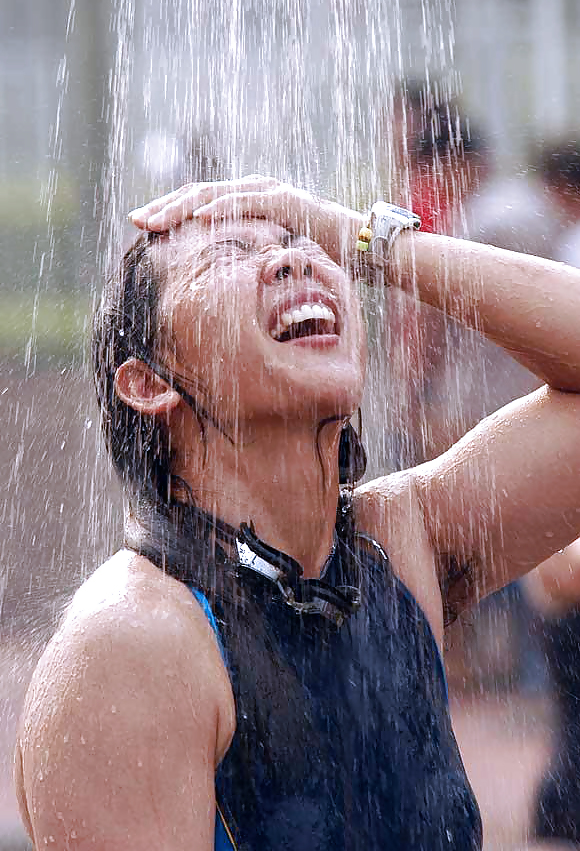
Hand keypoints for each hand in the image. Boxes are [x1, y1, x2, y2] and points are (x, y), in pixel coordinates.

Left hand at [129, 175, 364, 266]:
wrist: (364, 250)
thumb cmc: (320, 258)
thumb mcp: (274, 259)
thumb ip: (249, 259)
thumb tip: (224, 282)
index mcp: (248, 202)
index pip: (200, 203)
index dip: (169, 212)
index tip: (141, 226)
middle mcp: (254, 190)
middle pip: (198, 194)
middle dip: (164, 206)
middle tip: (135, 219)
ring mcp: (269, 191)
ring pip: (214, 194)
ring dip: (181, 206)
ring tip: (154, 219)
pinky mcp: (285, 199)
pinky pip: (246, 202)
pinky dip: (221, 208)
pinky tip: (198, 219)